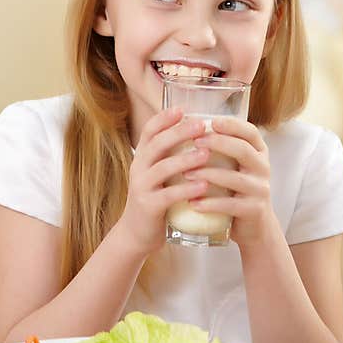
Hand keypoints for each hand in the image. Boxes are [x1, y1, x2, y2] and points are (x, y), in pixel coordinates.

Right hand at [116, 107, 212, 255]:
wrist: (136, 234)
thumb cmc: (156, 199)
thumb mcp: (158, 174)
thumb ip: (171, 156)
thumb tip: (199, 133)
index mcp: (142, 157)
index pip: (149, 131)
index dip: (164, 118)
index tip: (183, 108)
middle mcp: (138, 168)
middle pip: (156, 144)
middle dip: (179, 133)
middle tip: (201, 125)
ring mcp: (141, 187)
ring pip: (162, 168)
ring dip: (185, 159)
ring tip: (206, 153)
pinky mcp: (148, 207)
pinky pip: (168, 195)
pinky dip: (186, 188)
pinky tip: (203, 185)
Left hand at [184, 116, 277, 248]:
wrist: (253, 226)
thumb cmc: (235, 189)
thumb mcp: (233, 165)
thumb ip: (219, 148)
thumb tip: (184, 125)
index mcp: (259, 152)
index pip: (250, 132)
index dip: (232, 125)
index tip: (212, 121)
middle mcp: (263, 168)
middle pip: (243, 150)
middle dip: (218, 143)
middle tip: (195, 142)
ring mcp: (260, 190)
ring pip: (235, 178)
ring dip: (208, 174)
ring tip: (185, 174)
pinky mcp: (254, 210)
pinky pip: (231, 204)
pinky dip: (210, 203)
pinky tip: (193, 202)